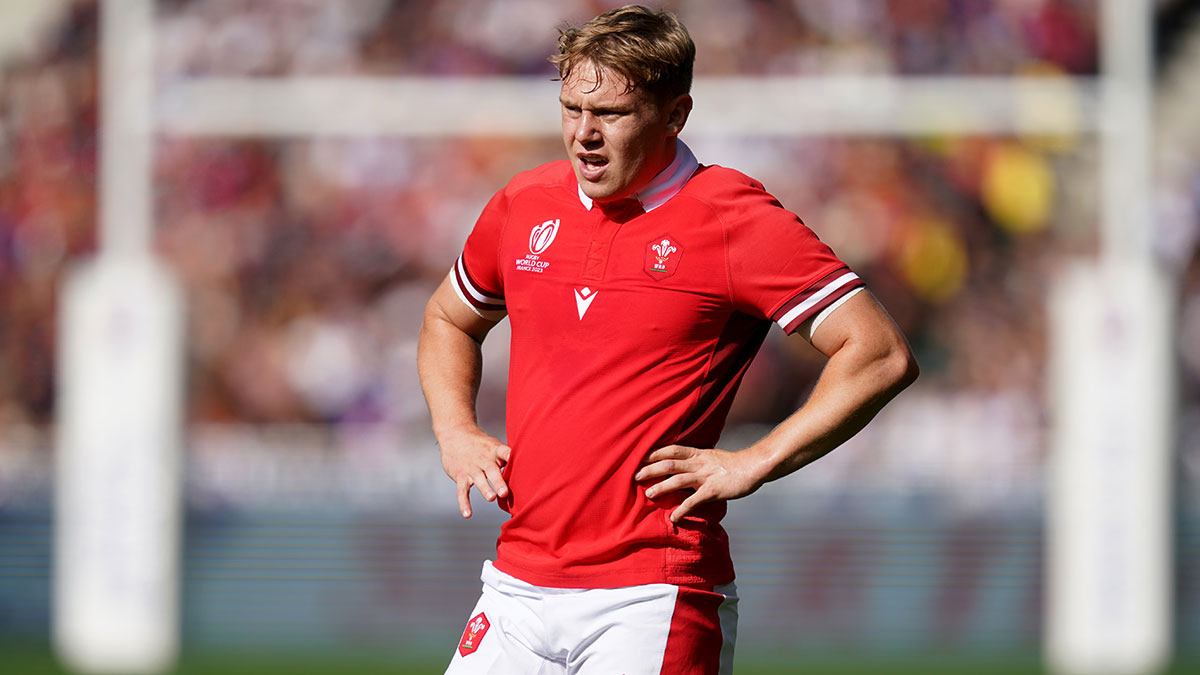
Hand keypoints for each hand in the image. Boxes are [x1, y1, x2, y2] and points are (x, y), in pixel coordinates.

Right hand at [437, 425, 510, 517]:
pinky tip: (467, 514)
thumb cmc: (482, 445)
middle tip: (505, 492)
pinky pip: (462, 490)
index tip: (513, 457)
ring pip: (478, 479)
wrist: (456, 434)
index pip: (503, 451)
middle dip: (498, 481)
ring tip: (491, 498)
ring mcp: (471, 467)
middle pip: (491, 470)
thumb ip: (509, 459)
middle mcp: (483, 459)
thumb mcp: (495, 446)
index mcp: (494, 451)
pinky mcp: (461, 476)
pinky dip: (464, 503)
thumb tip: (532, 471)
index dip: (508, 455)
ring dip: (484, 488)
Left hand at [634, 445, 766, 522]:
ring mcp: (706, 476)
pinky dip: (683, 509)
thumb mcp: (713, 457)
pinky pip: (694, 501)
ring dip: (662, 487)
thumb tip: (685, 467)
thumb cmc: (734, 464)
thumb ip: (698, 461)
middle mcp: (699, 463)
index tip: (641, 457)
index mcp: (699, 454)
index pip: (672, 450)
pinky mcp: (714, 490)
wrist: (754, 467)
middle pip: (670, 464)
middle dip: (651, 469)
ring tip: (649, 495)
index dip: (656, 452)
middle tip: (636, 476)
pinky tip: (674, 517)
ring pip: (678, 480)